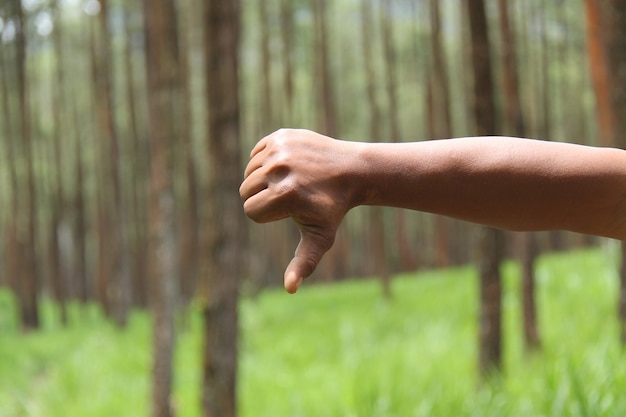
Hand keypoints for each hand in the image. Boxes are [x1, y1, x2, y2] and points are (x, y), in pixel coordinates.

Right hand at [239, 129, 359, 292]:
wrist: (351, 170)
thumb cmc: (332, 209)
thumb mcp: (319, 237)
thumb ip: (302, 263)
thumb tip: (290, 290)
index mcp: (284, 195)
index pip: (251, 211)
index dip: (269, 215)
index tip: (291, 210)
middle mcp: (279, 169)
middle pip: (246, 191)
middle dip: (263, 197)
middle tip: (291, 195)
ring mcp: (279, 149)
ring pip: (249, 172)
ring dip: (264, 179)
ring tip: (291, 180)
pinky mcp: (280, 135)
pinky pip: (256, 153)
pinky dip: (266, 160)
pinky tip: (289, 165)